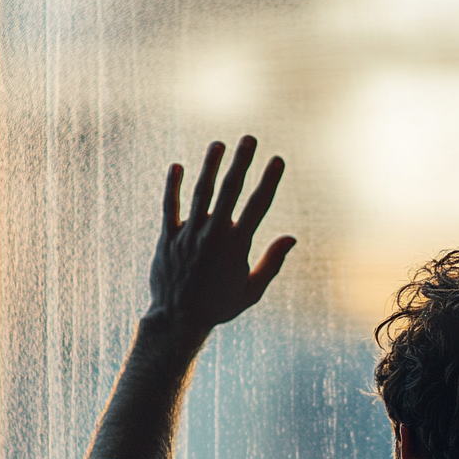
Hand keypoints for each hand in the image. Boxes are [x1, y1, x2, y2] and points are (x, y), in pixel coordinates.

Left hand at [148, 136, 295, 341]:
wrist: (179, 320)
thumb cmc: (220, 306)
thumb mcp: (252, 290)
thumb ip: (272, 262)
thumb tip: (292, 238)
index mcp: (236, 246)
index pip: (258, 206)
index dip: (269, 180)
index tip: (277, 160)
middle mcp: (213, 234)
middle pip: (230, 190)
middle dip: (241, 162)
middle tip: (249, 138)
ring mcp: (188, 234)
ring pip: (200, 193)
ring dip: (210, 166)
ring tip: (218, 144)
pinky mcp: (167, 237)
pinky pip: (169, 207)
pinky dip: (172, 186)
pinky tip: (177, 166)